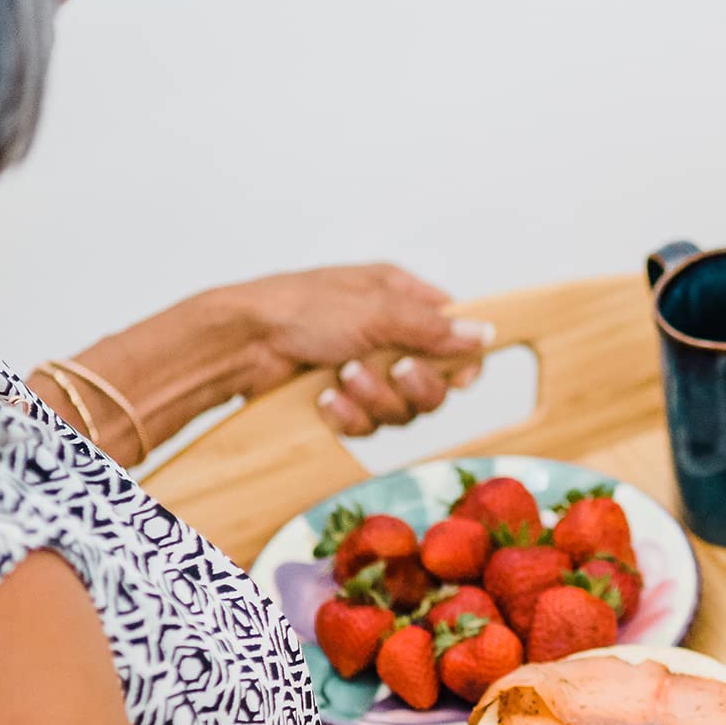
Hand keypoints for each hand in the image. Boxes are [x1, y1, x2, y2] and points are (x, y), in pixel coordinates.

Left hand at [225, 264, 495, 435]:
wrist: (241, 344)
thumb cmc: (300, 308)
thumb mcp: (376, 310)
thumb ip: (434, 328)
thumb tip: (484, 335)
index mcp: (401, 300)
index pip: (455, 336)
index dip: (460, 363)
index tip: (457, 377)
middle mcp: (389, 336)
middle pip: (435, 383)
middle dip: (413, 386)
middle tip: (394, 371)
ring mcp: (366, 371)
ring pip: (402, 409)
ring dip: (374, 398)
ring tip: (343, 378)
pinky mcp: (345, 402)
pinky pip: (369, 425)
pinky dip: (349, 414)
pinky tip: (325, 398)